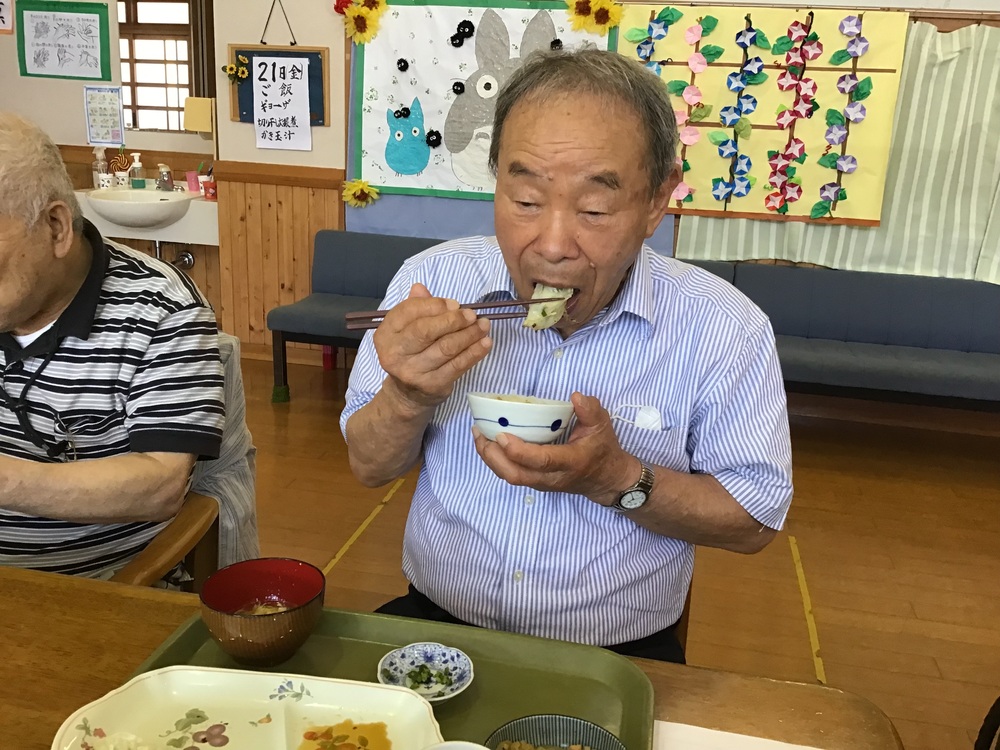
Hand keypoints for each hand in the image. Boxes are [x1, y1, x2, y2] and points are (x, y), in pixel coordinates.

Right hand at [375, 283, 492, 413]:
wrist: (409, 394)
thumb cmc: (411, 354)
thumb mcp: (406, 330)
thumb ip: (414, 307)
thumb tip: (420, 288)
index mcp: (385, 335)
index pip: (408, 312)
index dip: (434, 305)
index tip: (454, 304)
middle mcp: (394, 354)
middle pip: (426, 330)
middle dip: (453, 319)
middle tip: (471, 314)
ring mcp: (413, 372)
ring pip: (446, 347)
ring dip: (469, 334)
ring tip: (483, 325)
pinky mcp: (432, 385)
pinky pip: (458, 365)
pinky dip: (475, 352)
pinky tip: (485, 342)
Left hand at [472, 392, 639, 505]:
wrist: (606, 479)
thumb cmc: (603, 448)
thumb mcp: (602, 426)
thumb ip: (590, 410)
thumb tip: (576, 396)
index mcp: (570, 462)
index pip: (541, 461)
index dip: (519, 451)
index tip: (501, 435)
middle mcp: (552, 478)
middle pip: (516, 475)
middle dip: (493, 456)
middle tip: (480, 433)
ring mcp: (542, 483)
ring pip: (510, 477)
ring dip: (490, 459)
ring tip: (478, 435)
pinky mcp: (535, 482)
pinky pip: (511, 475)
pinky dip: (496, 461)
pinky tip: (487, 443)